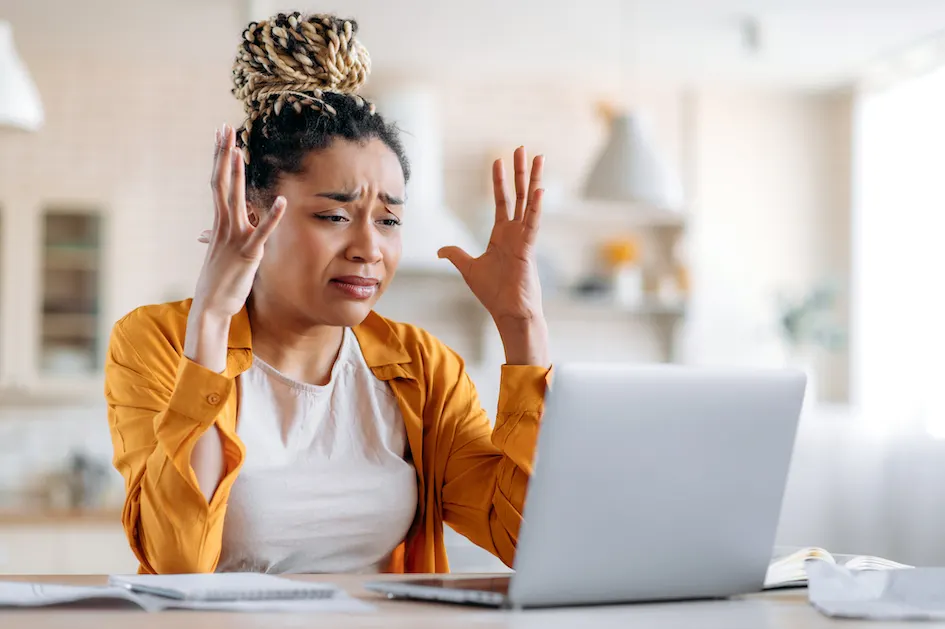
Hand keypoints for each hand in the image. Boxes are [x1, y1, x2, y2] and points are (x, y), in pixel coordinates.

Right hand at [192, 123, 285, 318]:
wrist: (211, 307)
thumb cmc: (220, 282)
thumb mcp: (225, 253)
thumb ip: (230, 236)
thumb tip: (233, 227)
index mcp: (221, 224)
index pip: (218, 183)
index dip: (221, 159)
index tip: (222, 137)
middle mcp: (225, 225)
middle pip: (222, 182)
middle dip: (224, 154)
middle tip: (224, 128)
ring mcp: (235, 238)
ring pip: (235, 200)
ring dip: (238, 175)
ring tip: (240, 150)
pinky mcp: (248, 254)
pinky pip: (262, 232)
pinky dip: (272, 217)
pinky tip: (282, 201)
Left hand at [438, 147, 544, 325]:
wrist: (509, 312)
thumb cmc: (494, 293)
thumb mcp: (468, 268)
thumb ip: (456, 254)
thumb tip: (440, 250)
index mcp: (502, 235)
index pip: (502, 201)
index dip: (499, 181)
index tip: (498, 161)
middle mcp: (515, 232)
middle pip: (518, 194)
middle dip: (519, 171)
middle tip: (521, 148)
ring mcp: (523, 238)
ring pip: (529, 202)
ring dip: (533, 179)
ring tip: (538, 157)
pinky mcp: (528, 248)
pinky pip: (533, 223)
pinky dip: (536, 207)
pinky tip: (540, 189)